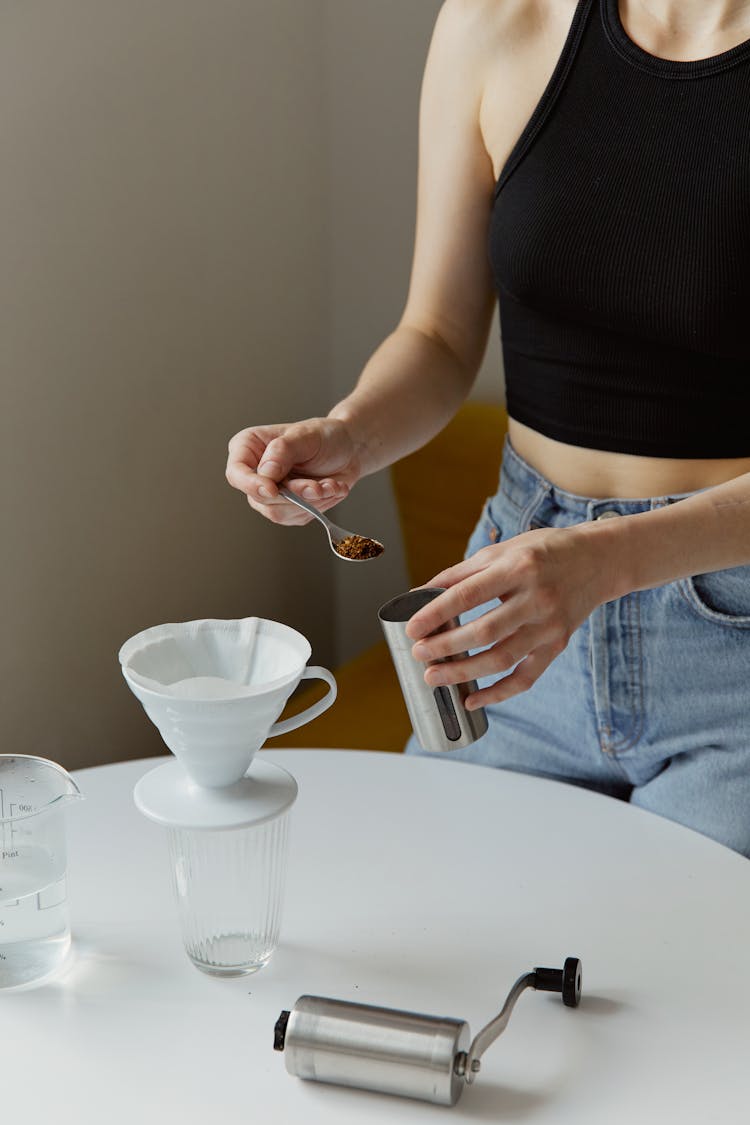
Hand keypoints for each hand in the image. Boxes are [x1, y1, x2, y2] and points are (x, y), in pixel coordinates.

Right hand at [225, 418, 361, 524]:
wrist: (348, 450)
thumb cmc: (324, 436)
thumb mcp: (305, 436)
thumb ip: (283, 451)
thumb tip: (266, 473)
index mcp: (248, 447)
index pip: (236, 473)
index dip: (252, 485)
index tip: (273, 490)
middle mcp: (255, 472)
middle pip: (260, 498)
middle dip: (294, 495)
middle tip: (318, 486)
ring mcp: (270, 493)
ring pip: (279, 513)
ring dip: (310, 501)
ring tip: (330, 485)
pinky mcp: (287, 508)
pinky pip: (297, 517)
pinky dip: (320, 505)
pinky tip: (331, 489)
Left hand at [405, 523, 616, 706]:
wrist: (599, 560)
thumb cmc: (543, 551)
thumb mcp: (502, 550)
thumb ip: (461, 573)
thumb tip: (420, 595)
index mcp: (517, 568)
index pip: (467, 595)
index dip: (435, 614)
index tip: (411, 628)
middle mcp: (536, 598)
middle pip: (483, 632)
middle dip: (445, 647)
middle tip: (418, 654)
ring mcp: (549, 626)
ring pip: (501, 659)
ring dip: (463, 672)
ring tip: (434, 677)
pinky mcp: (557, 645)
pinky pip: (525, 677)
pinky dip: (497, 693)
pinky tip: (471, 699)